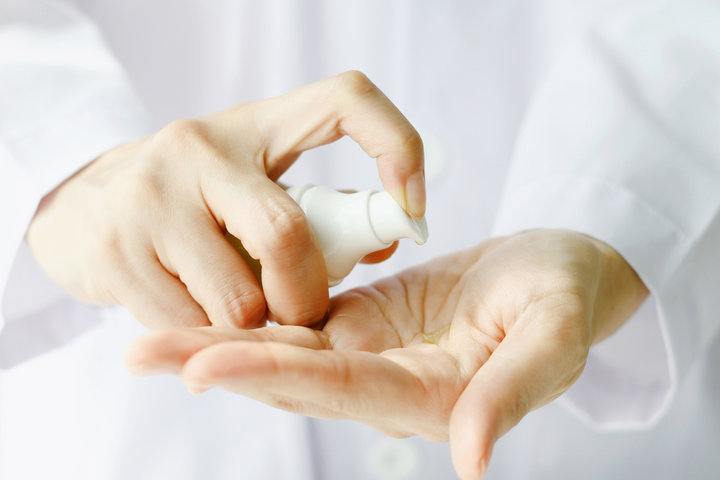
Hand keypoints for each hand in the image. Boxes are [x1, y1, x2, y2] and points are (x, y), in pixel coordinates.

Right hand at [27, 71, 424, 328]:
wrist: (81, 206)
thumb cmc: (190, 204)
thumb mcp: (249, 186)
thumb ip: (314, 212)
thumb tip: (383, 239)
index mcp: (254, 125)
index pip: (346, 100)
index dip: (396, 145)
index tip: (410, 207)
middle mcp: (200, 147)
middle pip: (286, 235)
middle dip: (305, 297)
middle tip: (300, 314)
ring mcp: (150, 195)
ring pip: (238, 300)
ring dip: (252, 328)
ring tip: (237, 314)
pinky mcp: (113, 250)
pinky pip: (190, 326)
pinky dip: (207, 340)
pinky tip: (193, 318)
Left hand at [125, 229, 647, 478]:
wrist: (556, 268)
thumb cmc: (564, 296)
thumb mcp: (554, 335)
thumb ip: (515, 394)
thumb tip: (474, 464)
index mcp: (434, 398)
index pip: (344, 389)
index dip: (277, 375)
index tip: (206, 366)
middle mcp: (391, 387)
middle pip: (294, 378)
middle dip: (219, 365)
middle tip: (140, 353)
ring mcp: (373, 356)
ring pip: (286, 352)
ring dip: (220, 343)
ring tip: (148, 339)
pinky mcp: (363, 325)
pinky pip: (299, 323)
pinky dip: (251, 319)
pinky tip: (205, 311)